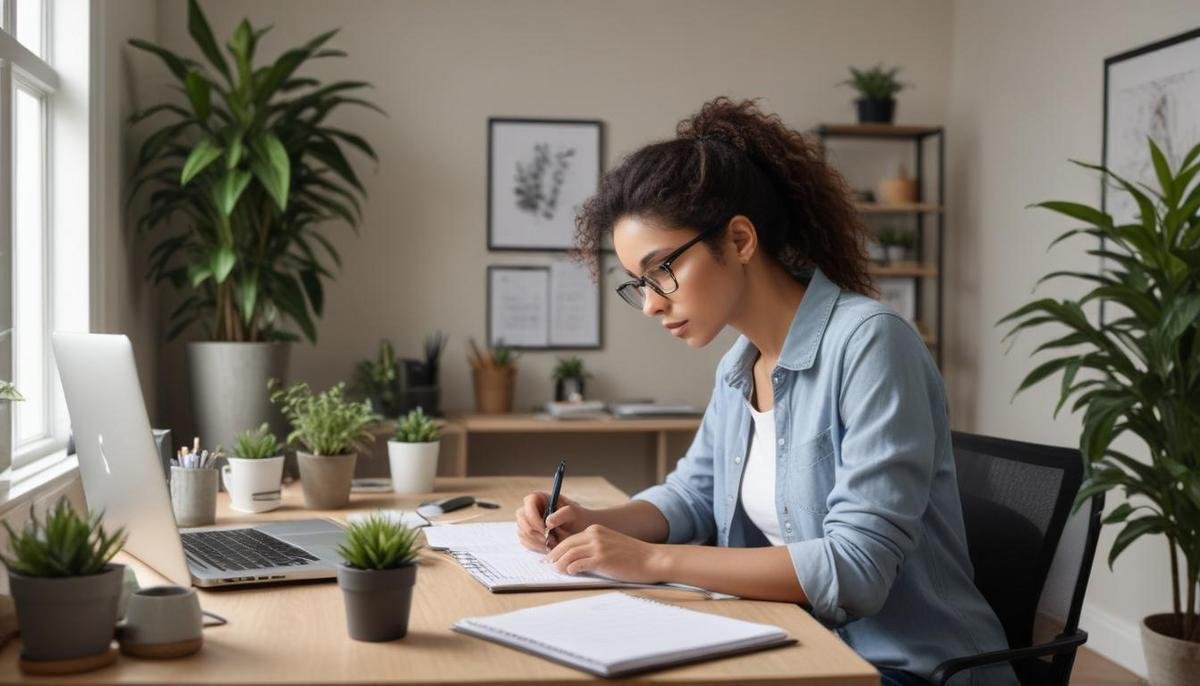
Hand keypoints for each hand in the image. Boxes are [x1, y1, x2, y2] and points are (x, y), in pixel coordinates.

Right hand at [515, 491, 595, 551]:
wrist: (579, 530)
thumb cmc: (577, 518)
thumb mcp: (574, 513)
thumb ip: (562, 514)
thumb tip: (548, 521)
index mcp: (540, 497)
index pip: (529, 503)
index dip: (534, 517)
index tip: (545, 530)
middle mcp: (530, 508)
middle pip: (522, 519)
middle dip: (535, 532)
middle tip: (550, 540)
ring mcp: (527, 522)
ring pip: (522, 532)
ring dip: (537, 541)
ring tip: (553, 544)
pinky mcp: (527, 534)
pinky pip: (525, 542)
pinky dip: (536, 547)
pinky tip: (549, 547)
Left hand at [545, 524, 667, 583]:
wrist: (651, 559)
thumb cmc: (633, 555)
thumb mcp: (610, 544)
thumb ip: (594, 547)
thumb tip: (575, 560)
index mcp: (596, 530)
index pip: (570, 539)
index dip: (558, 549)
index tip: (552, 557)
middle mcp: (595, 535)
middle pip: (566, 545)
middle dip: (554, 556)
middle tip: (548, 565)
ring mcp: (598, 547)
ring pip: (569, 555)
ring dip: (560, 564)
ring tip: (557, 571)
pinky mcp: (602, 559)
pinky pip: (579, 564)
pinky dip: (571, 569)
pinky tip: (570, 573)